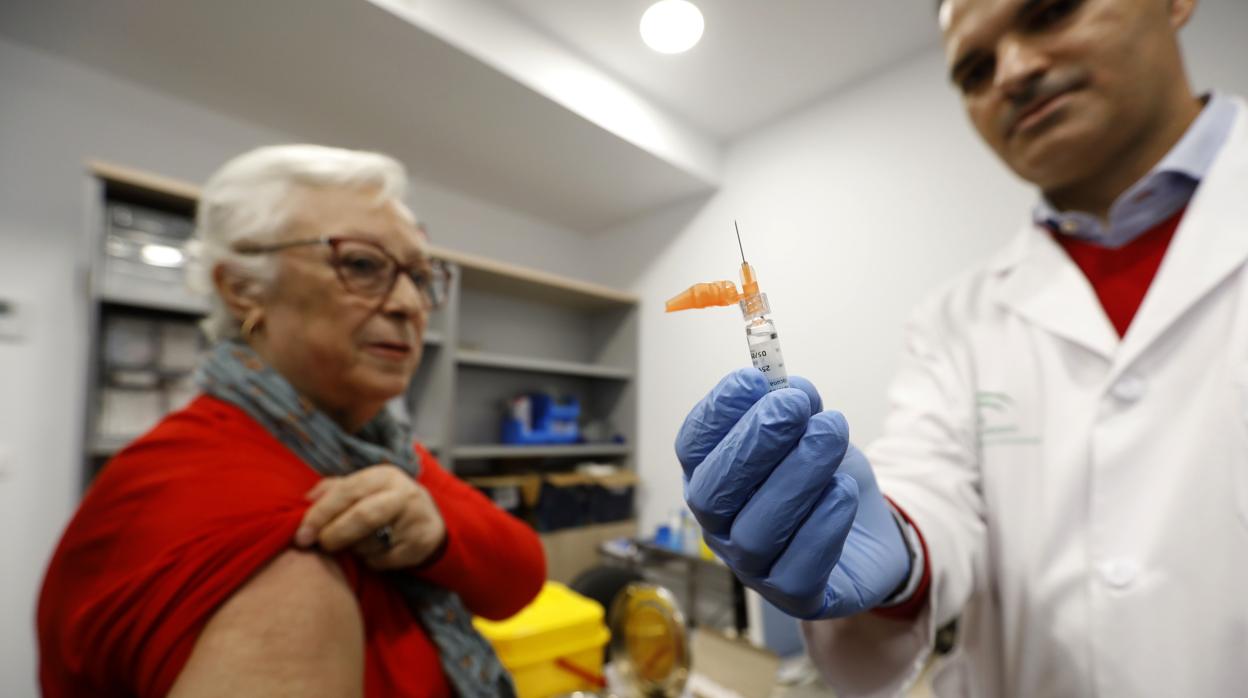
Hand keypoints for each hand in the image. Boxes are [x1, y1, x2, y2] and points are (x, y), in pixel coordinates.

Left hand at [294, 465, 446, 570]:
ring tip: (356, 544)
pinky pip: (383, 560)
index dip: (321, 513)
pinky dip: (370, 561)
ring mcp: (414, 520)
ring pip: (370, 543)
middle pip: (363, 516)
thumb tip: (305, 501)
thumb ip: (333, 490)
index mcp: (384, 476)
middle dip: (334, 534)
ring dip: (354, 549)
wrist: (429, 522)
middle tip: (320, 545)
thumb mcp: (363, 489)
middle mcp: (403, 494)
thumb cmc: (383, 503)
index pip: (347, 491)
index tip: (301, 535)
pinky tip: (374, 552)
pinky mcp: (420, 544)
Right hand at [676, 368, 910, 619]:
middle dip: (754, 442)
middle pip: (714, 492)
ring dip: (797, 475)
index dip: (716, 413)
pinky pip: (798, 570)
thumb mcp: (811, 430)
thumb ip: (796, 408)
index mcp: (711, 477)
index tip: (753, 380)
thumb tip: (790, 389)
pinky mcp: (795, 596)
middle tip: (794, 406)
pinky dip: (823, 524)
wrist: (867, 534)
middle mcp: (720, 526)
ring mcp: (752, 567)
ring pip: (756, 532)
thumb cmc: (822, 477)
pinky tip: (844, 491)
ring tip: (832, 433)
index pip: (693, 448)